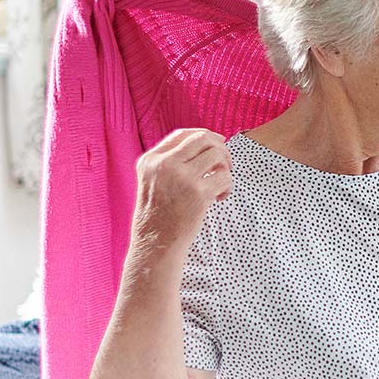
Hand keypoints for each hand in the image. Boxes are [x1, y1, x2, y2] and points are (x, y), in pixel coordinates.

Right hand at [131, 128, 232, 249]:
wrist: (155, 244)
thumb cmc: (158, 216)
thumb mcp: (152, 181)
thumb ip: (170, 162)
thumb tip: (207, 143)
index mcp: (151, 160)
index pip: (182, 134)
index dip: (204, 136)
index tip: (218, 142)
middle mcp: (165, 164)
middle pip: (203, 138)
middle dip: (220, 147)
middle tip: (226, 164)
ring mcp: (182, 177)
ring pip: (217, 155)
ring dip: (226, 167)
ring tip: (220, 184)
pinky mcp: (198, 193)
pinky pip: (225, 177)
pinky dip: (228, 186)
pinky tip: (219, 198)